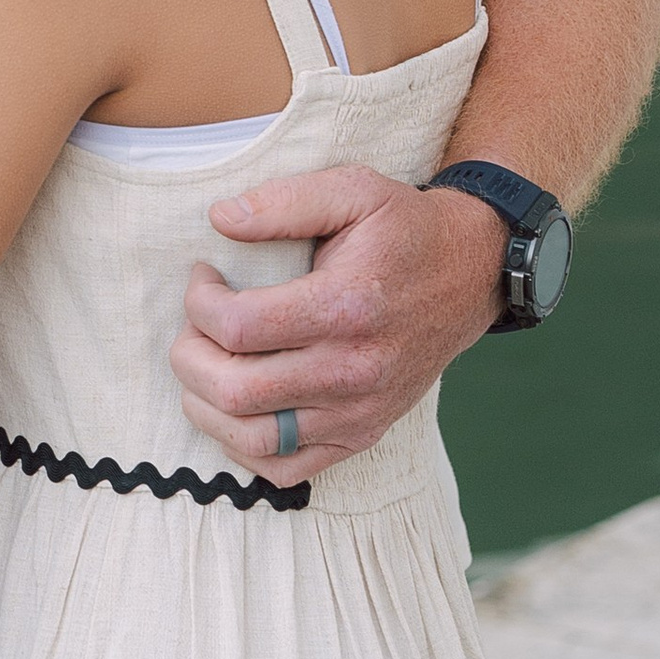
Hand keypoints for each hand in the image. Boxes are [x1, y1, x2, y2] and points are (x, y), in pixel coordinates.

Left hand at [170, 164, 503, 486]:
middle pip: (235, 391)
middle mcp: (354, 371)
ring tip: (208, 362)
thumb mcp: (354, 190)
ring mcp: (359, 412)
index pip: (238, 327)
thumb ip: (285, 202)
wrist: (470, 274)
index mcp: (346, 307)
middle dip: (189, 355)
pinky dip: (244, 446)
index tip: (204, 276)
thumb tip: (219, 219)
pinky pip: (284, 468)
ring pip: (251, 438)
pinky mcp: (362, 434)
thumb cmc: (404, 230)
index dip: (198, 301)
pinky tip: (237, 404)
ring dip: (206, 404)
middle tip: (196, 324)